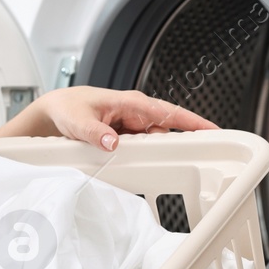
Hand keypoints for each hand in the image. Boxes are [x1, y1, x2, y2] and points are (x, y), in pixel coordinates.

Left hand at [34, 86, 217, 150]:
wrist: (54, 111)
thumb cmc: (67, 107)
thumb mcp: (78, 121)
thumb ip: (94, 132)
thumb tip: (112, 142)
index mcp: (130, 103)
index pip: (169, 112)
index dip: (193, 122)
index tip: (214, 131)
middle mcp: (135, 112)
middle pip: (169, 129)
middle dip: (184, 141)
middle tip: (199, 157)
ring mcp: (132, 125)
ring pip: (157, 140)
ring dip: (162, 152)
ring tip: (168, 164)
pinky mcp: (126, 136)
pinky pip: (145, 146)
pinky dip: (148, 155)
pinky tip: (149, 165)